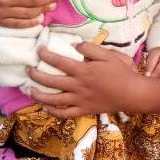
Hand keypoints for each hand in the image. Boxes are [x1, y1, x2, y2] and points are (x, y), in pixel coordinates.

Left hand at [28, 42, 142, 116]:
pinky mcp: (84, 110)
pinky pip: (65, 114)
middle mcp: (78, 86)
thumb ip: (90, 48)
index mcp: (83, 71)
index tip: (39, 50)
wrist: (131, 94)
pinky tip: (46, 107)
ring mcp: (80, 100)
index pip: (59, 62)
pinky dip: (53, 112)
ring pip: (54, 100)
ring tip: (30, 90)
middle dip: (36, 75)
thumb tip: (74, 46)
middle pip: (51, 81)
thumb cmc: (121, 73)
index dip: (46, 55)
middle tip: (28, 69)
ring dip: (39, 95)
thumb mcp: (108, 55)